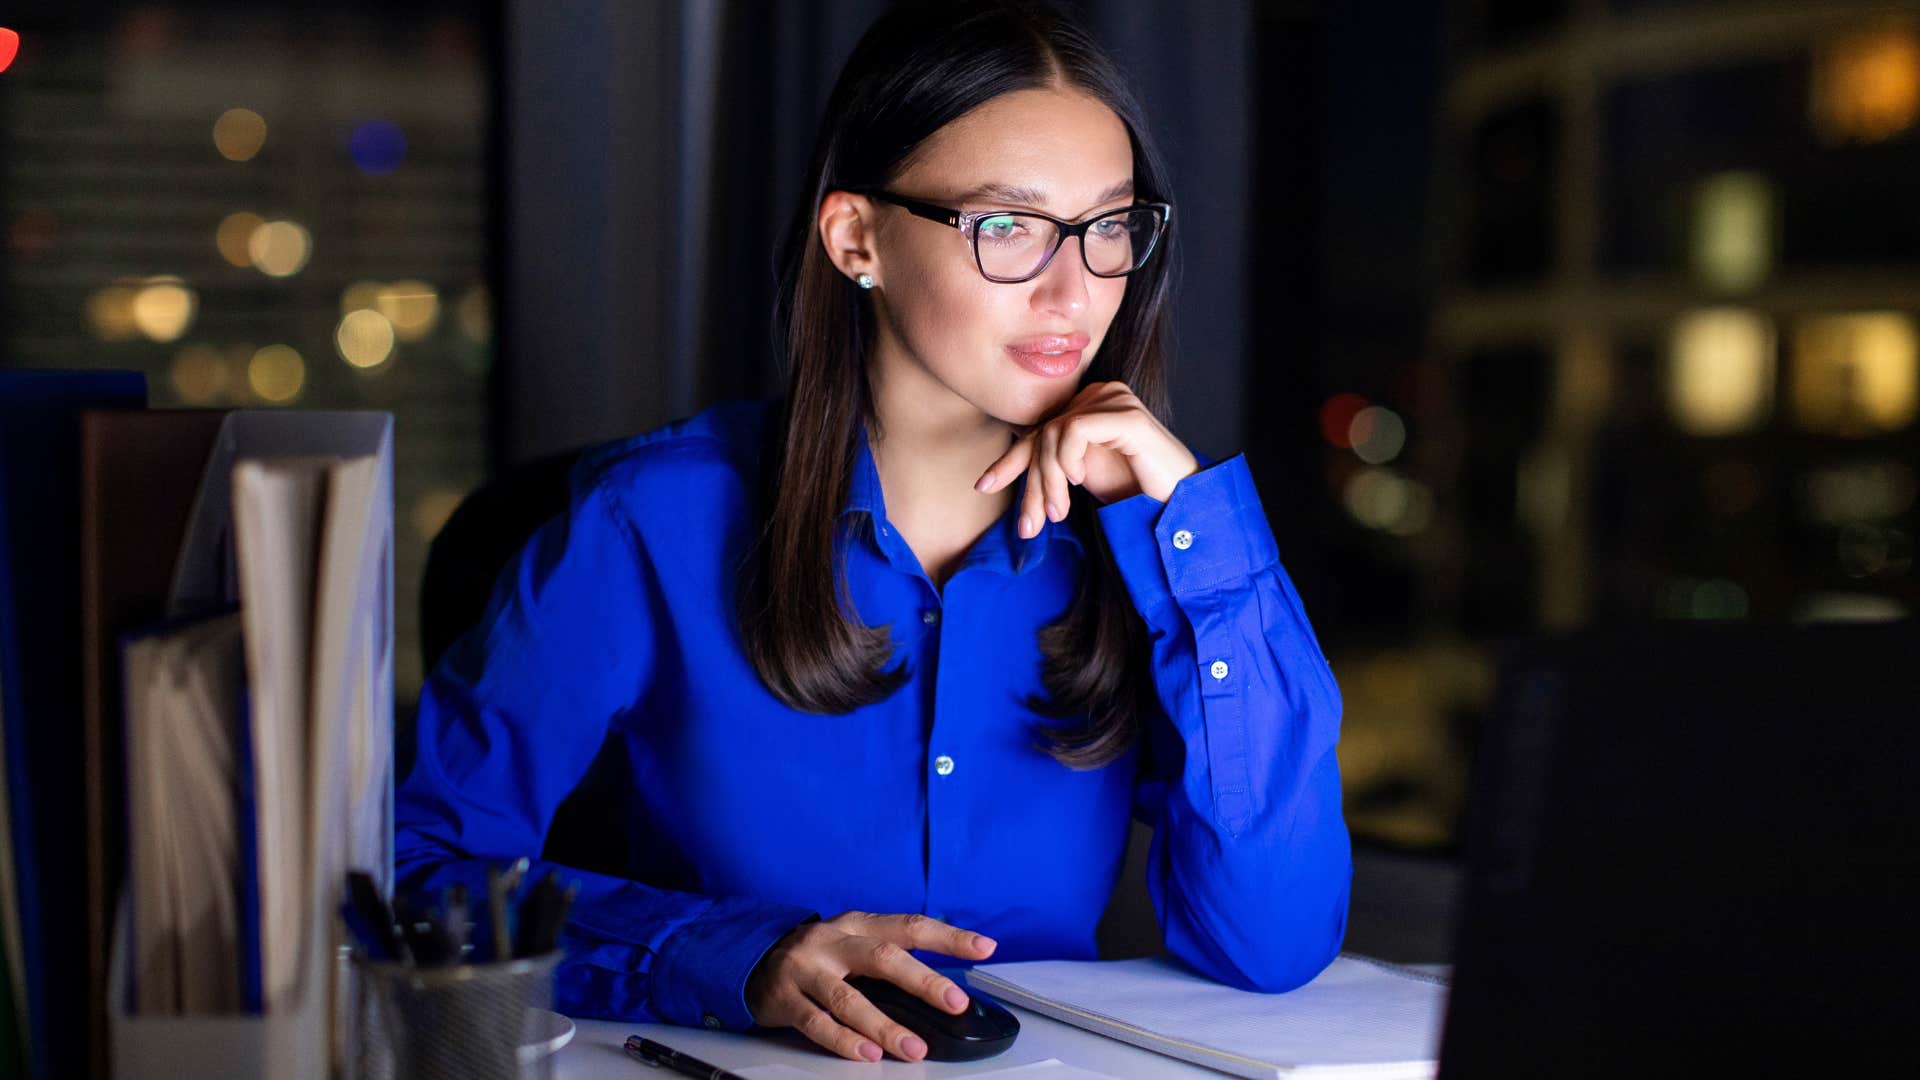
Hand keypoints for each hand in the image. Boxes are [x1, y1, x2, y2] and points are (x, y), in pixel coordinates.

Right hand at [744, 910, 997, 1062]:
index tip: (984, 947)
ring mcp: (806, 970)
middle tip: (954, 1002)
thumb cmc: (816, 955)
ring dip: (884, 1026)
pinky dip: (843, 1040)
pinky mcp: (785, 999)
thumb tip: (942, 985)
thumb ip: (889, 956)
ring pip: (849, 998)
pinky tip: (866, 1053)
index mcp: (857, 925)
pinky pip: (817, 1022)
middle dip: (923, 980)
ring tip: (912, 1048)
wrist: (752, 960)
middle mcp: (832, 942)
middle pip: (882, 957)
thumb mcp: (852, 942)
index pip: (910, 926)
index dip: (948, 937)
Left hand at [976, 381, 1199, 534]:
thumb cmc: (1135, 494)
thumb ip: (1049, 466)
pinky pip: (1075, 430)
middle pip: (1044, 434)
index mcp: (1090, 406)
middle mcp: (1101, 395)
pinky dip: (1067, 460)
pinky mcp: (1127, 415)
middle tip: (1032, 525)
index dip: (1011, 461)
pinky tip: (1079, 481)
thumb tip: (996, 475)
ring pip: (1054, 434)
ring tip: (1058, 513)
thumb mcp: (1080, 479)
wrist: (1179, 506)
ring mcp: (1116, 401)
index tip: (984, 486)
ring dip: (1048, 481)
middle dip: (1033, 483)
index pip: (1040, 431)